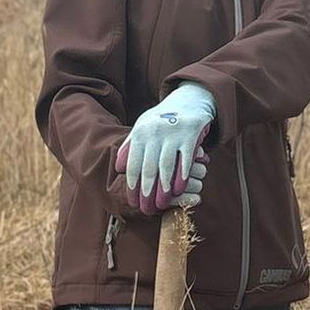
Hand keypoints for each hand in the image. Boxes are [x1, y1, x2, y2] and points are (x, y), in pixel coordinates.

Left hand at [115, 82, 216, 215]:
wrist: (188, 101)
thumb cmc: (162, 119)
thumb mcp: (142, 126)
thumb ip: (130, 145)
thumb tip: (118, 167)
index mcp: (140, 132)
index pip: (133, 163)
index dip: (132, 184)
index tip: (133, 201)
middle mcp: (155, 132)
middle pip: (149, 167)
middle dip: (147, 191)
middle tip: (146, 209)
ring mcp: (173, 133)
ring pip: (166, 165)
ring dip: (164, 188)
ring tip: (162, 204)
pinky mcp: (191, 134)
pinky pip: (186, 159)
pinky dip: (182, 176)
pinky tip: (180, 189)